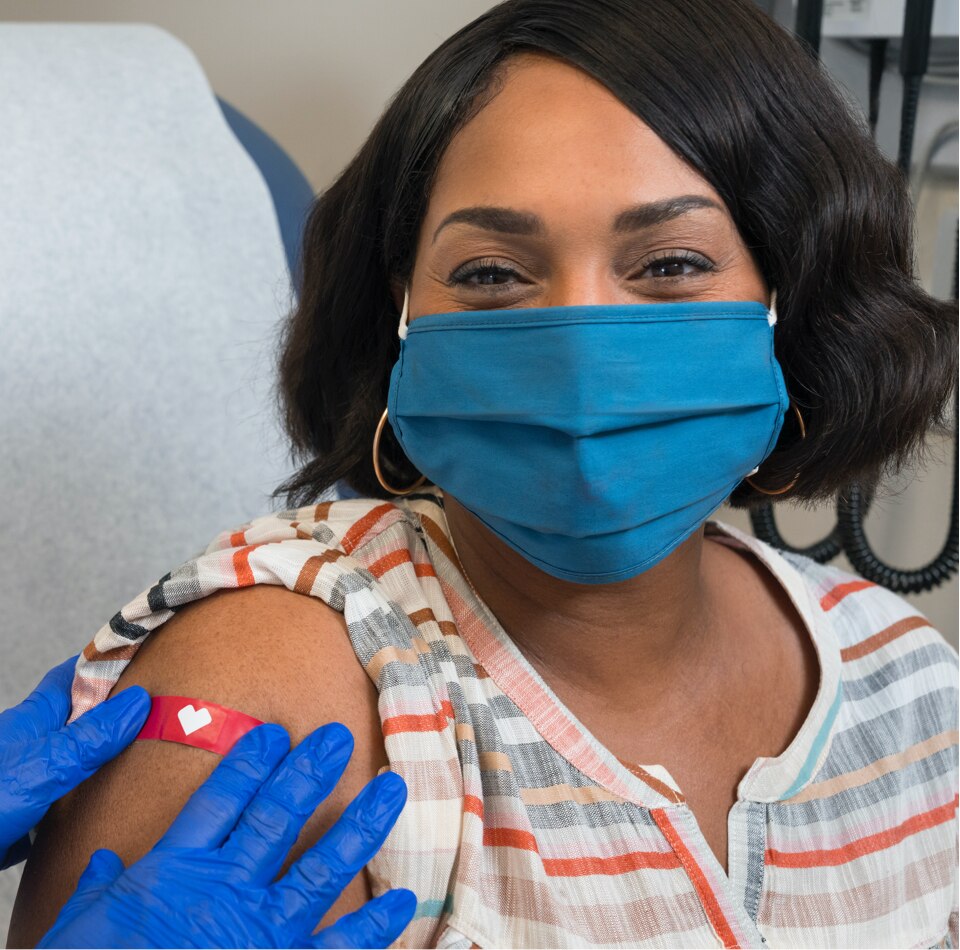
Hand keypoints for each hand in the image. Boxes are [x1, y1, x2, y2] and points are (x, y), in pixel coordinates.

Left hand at [0, 655, 149, 868]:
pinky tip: (106, 816)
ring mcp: (25, 784)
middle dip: (114, 714)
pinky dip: (85, 808)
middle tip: (158, 711)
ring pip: (72, 764)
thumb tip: (140, 701)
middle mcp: (30, 748)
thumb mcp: (44, 766)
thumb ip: (90, 738)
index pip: (72, 677)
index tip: (141, 653)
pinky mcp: (21, 821)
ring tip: (146, 763)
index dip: (104, 662)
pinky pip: (62, 807)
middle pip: (78, 720)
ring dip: (102, 764)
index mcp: (32, 721)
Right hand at [39, 722, 415, 948]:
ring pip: (318, 869)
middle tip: (337, 738)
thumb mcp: (78, 932)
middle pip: (274, 819)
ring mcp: (257, 935)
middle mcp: (221, 894)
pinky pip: (335, 949)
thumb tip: (106, 861)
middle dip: (308, 774)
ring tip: (392, 788)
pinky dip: (372, 927)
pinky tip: (404, 901)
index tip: (273, 734)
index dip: (247, 764)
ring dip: (358, 826)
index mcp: (171, 875)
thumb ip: (98, 891)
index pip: (216, 803)